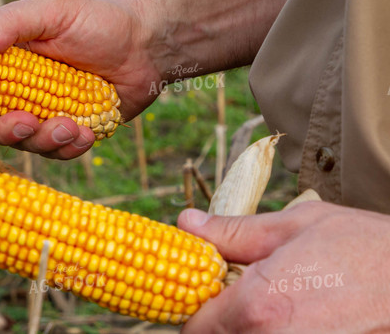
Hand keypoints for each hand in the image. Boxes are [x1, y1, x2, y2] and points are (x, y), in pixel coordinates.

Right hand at [0, 0, 163, 158]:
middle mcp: (17, 89)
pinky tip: (88, 132)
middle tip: (27, 122)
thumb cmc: (99, 19)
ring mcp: (42, 112)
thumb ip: (10, 23)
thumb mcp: (53, 11)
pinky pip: (56, 153)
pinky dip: (69, 147)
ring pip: (23, 143)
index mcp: (3, 59)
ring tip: (72, 124)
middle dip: (3, 130)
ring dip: (43, 139)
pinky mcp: (69, 130)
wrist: (150, 44)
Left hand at [178, 202, 389, 331]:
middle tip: (238, 299)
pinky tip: (297, 320)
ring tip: (275, 309)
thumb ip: (232, 233)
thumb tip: (186, 224)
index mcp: (255, 307)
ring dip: (248, 332)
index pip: (193, 328)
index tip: (206, 295)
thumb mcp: (293, 227)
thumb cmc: (362, 248)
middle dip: (221, 326)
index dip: (193, 311)